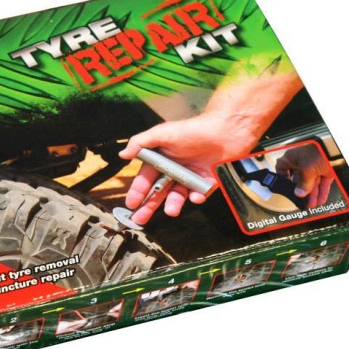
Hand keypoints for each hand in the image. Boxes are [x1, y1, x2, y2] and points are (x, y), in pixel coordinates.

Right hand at [118, 111, 257, 223]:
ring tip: (171, 211)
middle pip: (159, 192)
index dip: (138, 191)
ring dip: (173, 204)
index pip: (146, 179)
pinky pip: (199, 194)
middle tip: (140, 219)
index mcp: (162, 159)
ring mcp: (190, 177)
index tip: (131, 204)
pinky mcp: (207, 182)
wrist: (225, 130)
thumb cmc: (192, 129)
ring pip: (178, 196)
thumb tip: (123, 154)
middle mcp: (175, 169)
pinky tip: (195, 196)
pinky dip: (196, 197)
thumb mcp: (162, 133)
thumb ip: (141, 143)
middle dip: (149, 206)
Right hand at [275, 144, 333, 208]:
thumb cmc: (318, 149)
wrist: (336, 147)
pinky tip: (319, 199)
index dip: (283, 179)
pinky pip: (322, 183)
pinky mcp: (325, 170)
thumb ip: (303, 183)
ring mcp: (314, 166)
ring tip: (311, 204)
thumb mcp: (306, 169)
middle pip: (299, 180)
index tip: (287, 189)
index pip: (282, 169)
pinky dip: (321, 192)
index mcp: (292, 158)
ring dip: (311, 195)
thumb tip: (299, 193)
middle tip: (301, 200)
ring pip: (311, 183)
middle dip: (301, 191)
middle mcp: (302, 162)